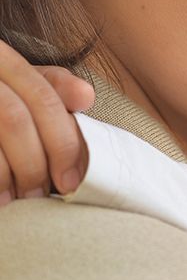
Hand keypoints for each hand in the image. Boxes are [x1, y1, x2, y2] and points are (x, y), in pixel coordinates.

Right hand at [0, 40, 93, 205]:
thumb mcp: (17, 82)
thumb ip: (52, 87)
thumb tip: (86, 97)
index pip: (43, 98)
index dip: (63, 142)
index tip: (71, 179)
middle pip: (14, 120)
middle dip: (35, 164)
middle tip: (41, 193)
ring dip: (7, 176)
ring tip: (17, 197)